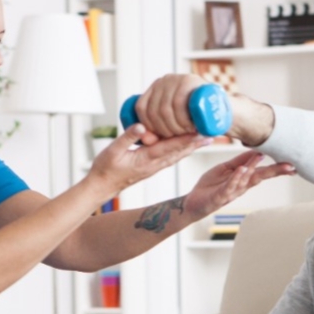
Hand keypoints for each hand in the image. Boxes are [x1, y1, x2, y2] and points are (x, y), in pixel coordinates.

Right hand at [86, 124, 210, 198]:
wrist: (102, 187)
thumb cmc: (105, 169)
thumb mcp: (112, 151)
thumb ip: (128, 137)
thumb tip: (143, 126)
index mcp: (146, 159)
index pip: (170, 147)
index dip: (186, 139)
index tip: (200, 132)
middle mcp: (154, 164)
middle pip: (179, 151)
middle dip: (195, 142)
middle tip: (212, 133)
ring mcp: (154, 167)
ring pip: (177, 155)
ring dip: (191, 146)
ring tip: (205, 138)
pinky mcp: (151, 166)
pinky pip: (170, 157)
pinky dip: (182, 150)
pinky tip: (188, 146)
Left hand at [132, 74, 204, 143]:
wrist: (221, 110)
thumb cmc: (194, 121)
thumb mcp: (173, 124)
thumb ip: (157, 130)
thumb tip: (144, 138)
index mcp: (155, 88)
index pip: (141, 107)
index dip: (147, 126)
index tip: (160, 137)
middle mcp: (164, 80)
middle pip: (153, 110)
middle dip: (164, 130)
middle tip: (178, 137)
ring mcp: (176, 79)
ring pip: (165, 109)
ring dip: (175, 127)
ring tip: (185, 133)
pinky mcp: (189, 80)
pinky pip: (178, 103)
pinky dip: (182, 120)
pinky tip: (190, 127)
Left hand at [183, 151, 295, 219]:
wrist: (193, 202)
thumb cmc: (210, 186)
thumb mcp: (226, 169)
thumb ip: (240, 160)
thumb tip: (256, 151)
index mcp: (243, 179)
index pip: (263, 171)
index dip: (277, 168)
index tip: (293, 163)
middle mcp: (241, 187)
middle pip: (260, 177)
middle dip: (275, 172)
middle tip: (290, 167)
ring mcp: (231, 192)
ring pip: (245, 180)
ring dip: (253, 168)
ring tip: (261, 157)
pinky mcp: (219, 197)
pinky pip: (229, 186)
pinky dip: (236, 178)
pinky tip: (242, 169)